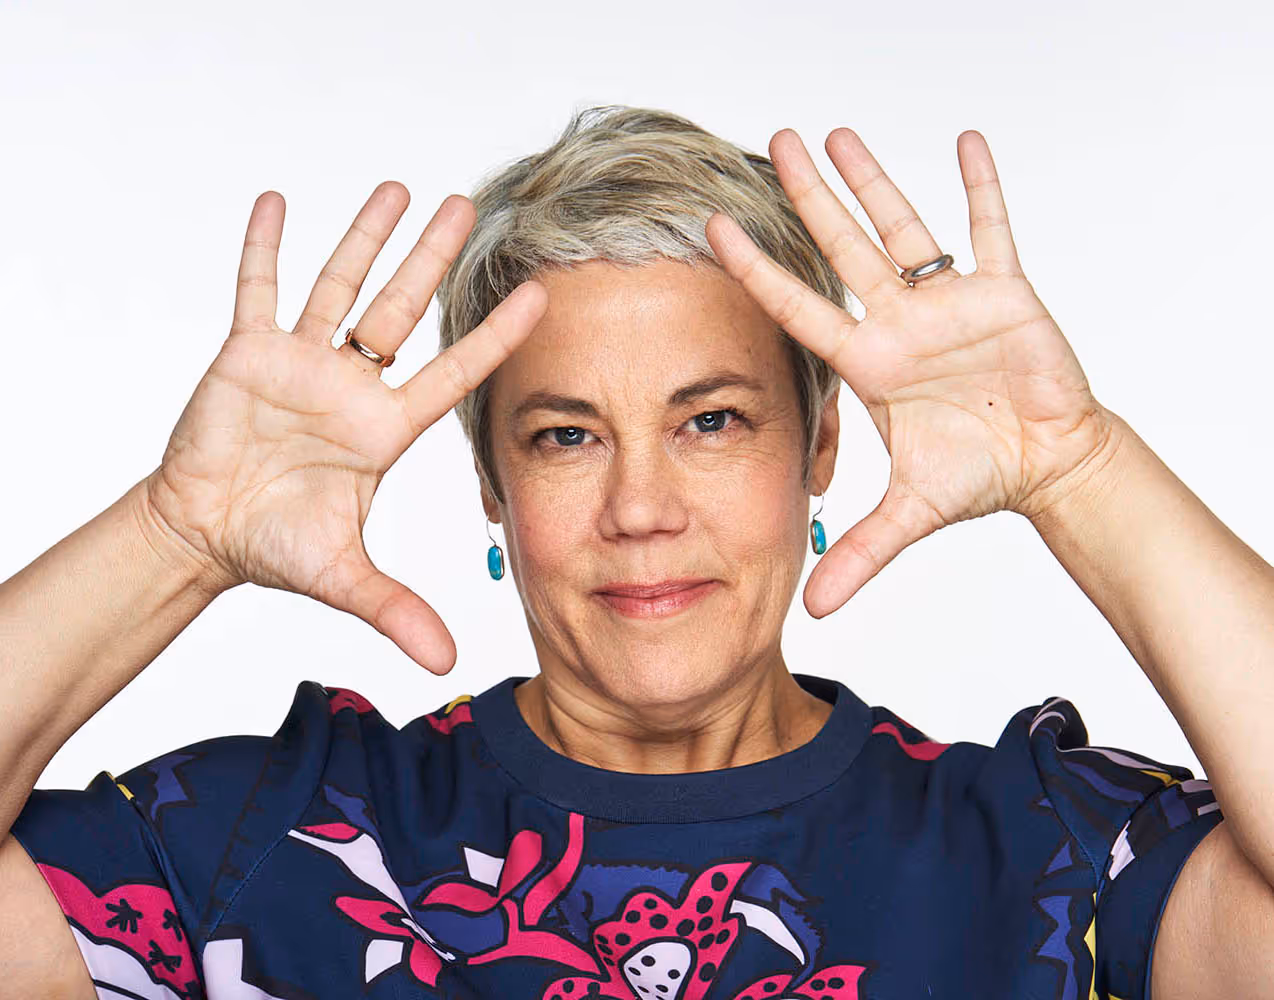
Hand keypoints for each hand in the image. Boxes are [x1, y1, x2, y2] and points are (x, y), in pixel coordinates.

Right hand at [140, 183, 546, 672]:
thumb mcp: (343, 576)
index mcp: (384, 428)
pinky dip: (264, 248)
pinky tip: (276, 201)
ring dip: (366, 237)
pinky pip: (257, 290)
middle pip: (402, 309)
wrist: (208, 532)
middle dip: (433, 259)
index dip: (494, 336)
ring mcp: (301, 363)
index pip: (453, 372)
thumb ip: (397, 610)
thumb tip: (449, 663)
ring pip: (340, 286)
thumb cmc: (277, 544)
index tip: (537, 294)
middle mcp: (352, 385)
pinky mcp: (246, 354)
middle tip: (468, 206)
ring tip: (400, 188)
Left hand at [706, 128, 1117, 617]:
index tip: (713, 230)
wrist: (1045, 464)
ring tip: (838, 135)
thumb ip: (860, 554)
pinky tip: (967, 141)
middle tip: (774, 141)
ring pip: (905, 228)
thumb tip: (812, 611)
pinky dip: (982, 188)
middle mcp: (900, 321)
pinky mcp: (1006, 293)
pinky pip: (992, 230)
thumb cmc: (977, 474)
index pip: (800, 307)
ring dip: (875, 181)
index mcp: (870, 362)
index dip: (758, 271)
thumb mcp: (910, 512)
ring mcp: (949, 301)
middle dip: (809, 199)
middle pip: (843, 249)